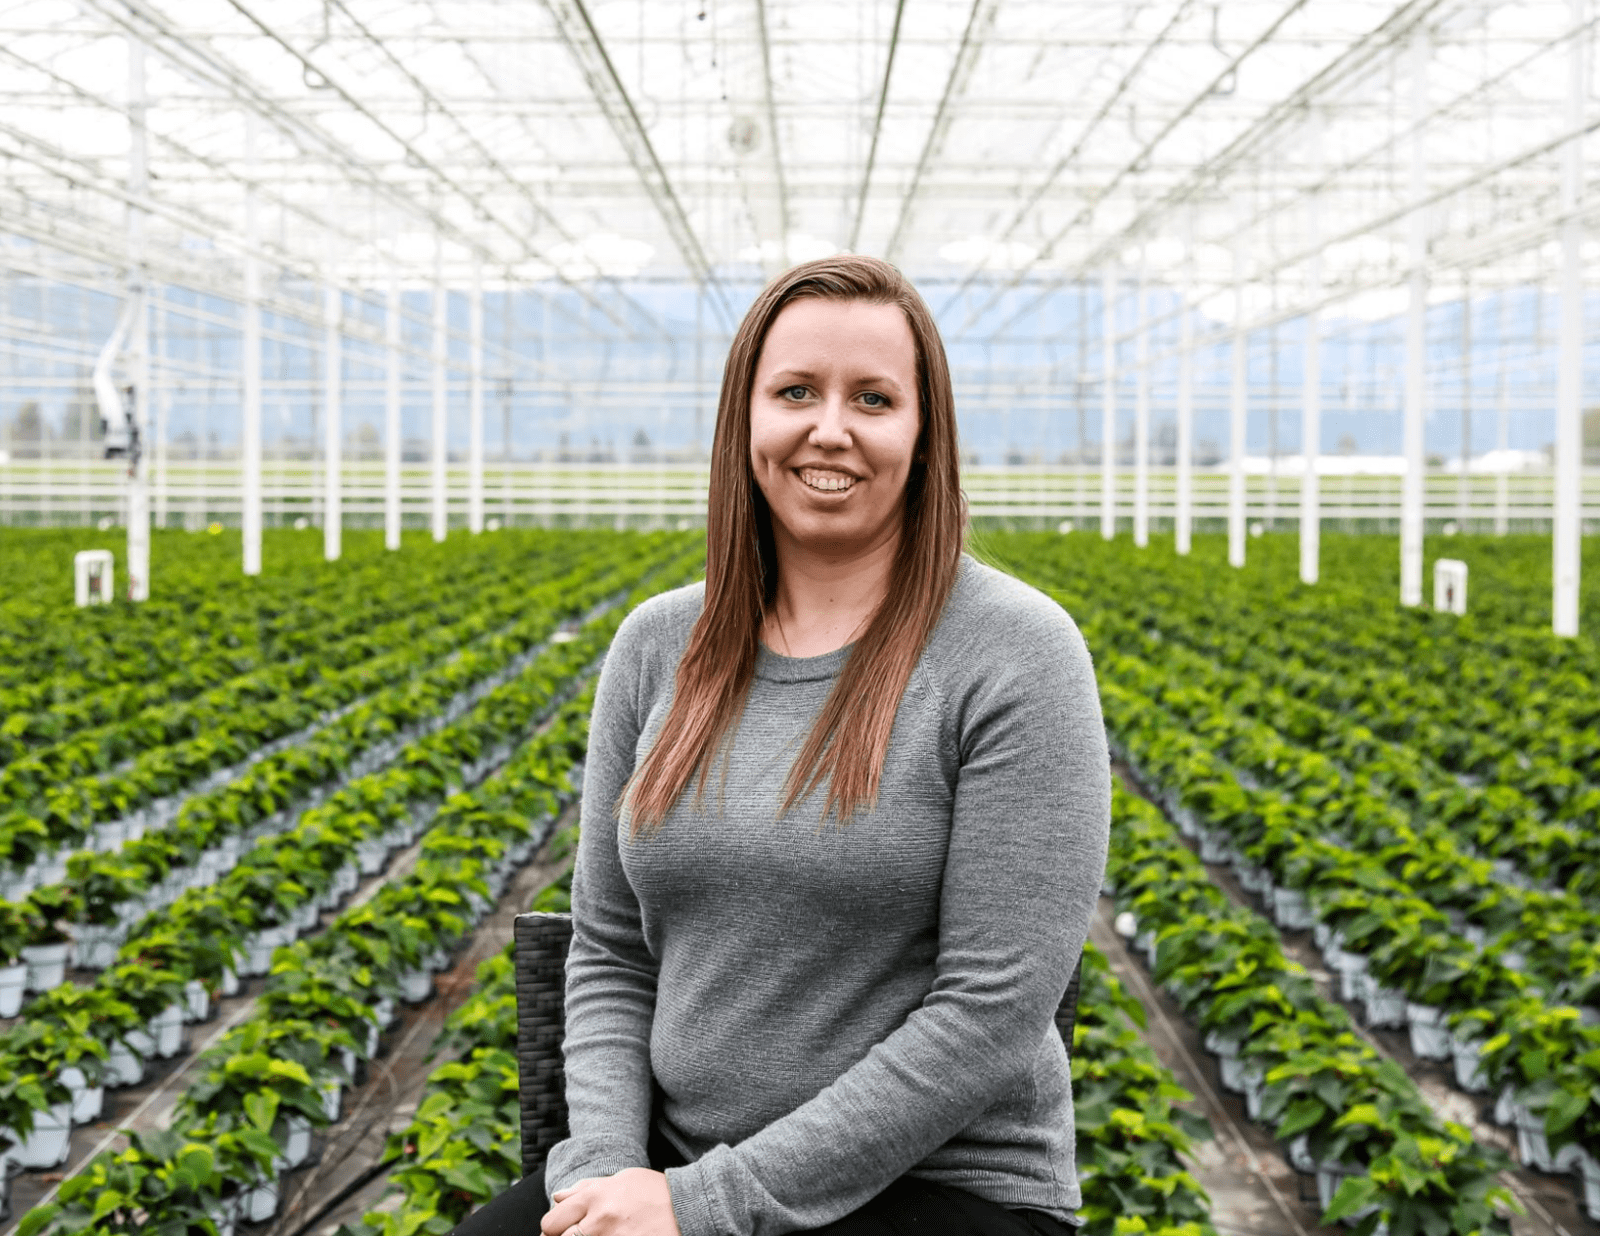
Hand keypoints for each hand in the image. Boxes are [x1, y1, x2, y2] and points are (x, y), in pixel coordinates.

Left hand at [540, 1167, 680, 1235]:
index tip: (561, 1231)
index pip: (551, 1222)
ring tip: (599, 1234)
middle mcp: (599, 1220)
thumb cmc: (654, 1192)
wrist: (687, 1207)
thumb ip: (585, 1188)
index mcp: (594, 1197)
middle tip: (576, 1235)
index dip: (552, 1229)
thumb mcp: (620, 1180)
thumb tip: (557, 1197)